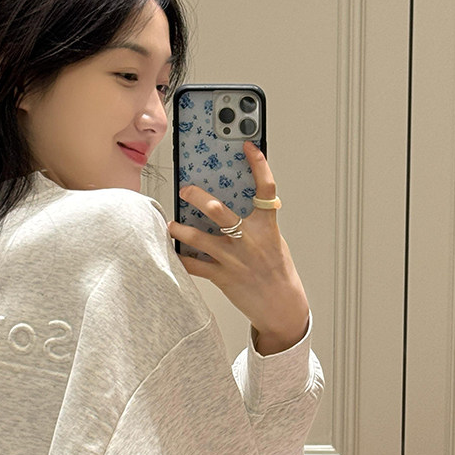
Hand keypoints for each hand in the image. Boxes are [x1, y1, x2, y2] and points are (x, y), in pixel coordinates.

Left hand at [169, 143, 308, 354]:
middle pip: (219, 211)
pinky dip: (182, 258)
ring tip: (172, 225)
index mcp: (267, 228)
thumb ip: (256, 224)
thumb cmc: (278, 273)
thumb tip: (231, 207)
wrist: (283, 308)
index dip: (259, 164)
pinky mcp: (223, 278)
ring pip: (199, 239)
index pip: (266, 189)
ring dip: (180, 230)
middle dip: (198, 197)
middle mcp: (250, 241)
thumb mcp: (273, 242)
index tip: (249, 147)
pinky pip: (195, 265)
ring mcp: (235, 260)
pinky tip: (174, 252)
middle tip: (186, 190)